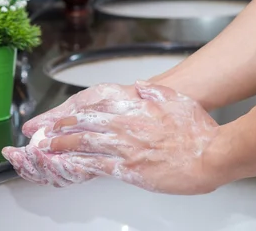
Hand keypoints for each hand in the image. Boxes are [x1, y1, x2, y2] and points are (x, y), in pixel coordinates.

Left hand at [2, 81, 220, 194]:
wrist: (212, 154)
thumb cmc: (198, 130)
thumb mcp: (175, 100)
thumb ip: (154, 92)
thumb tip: (138, 87)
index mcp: (134, 108)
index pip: (95, 108)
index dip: (73, 114)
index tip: (61, 117)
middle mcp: (125, 126)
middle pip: (84, 125)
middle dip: (60, 130)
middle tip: (43, 134)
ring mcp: (125, 147)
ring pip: (85, 144)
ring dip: (62, 146)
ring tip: (45, 149)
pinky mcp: (130, 169)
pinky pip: (98, 166)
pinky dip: (78, 165)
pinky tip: (67, 167)